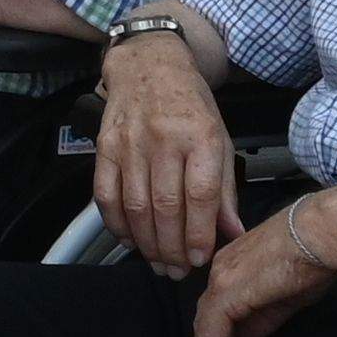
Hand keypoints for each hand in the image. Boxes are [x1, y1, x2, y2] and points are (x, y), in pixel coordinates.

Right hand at [99, 38, 242, 275]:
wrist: (149, 65)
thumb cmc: (190, 105)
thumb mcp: (220, 139)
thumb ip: (224, 190)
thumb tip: (232, 234)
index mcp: (200, 136)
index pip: (199, 194)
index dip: (199, 233)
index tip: (200, 259)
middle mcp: (163, 139)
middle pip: (165, 206)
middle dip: (172, 247)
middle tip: (178, 271)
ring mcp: (130, 143)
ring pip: (135, 206)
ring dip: (146, 243)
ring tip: (158, 263)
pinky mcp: (104, 147)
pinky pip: (106, 195)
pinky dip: (116, 224)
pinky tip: (130, 241)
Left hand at [190, 200, 336, 336]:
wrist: (323, 232)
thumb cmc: (315, 256)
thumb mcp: (286, 295)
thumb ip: (261, 318)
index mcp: (231, 268)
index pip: (216, 313)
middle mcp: (218, 273)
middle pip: (205, 325)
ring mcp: (220, 282)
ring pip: (204, 334)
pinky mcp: (227, 294)